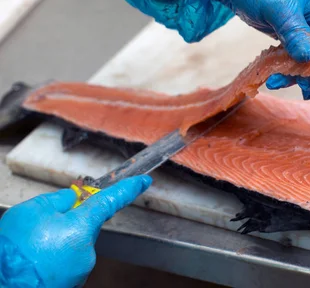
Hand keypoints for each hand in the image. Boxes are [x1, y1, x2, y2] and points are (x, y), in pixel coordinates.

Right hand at [0, 176, 151, 287]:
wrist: (3, 282)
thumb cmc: (15, 249)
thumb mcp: (33, 210)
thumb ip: (58, 201)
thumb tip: (71, 200)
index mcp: (82, 227)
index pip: (111, 201)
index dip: (128, 189)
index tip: (145, 182)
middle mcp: (87, 249)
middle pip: (85, 225)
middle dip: (68, 221)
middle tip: (40, 226)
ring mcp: (80, 268)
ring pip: (73, 243)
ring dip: (57, 240)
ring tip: (33, 247)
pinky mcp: (71, 281)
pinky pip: (66, 260)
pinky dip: (54, 256)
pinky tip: (36, 259)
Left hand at [217, 0, 309, 111]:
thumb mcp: (278, 8)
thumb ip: (295, 33)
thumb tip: (309, 59)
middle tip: (305, 96)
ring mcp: (303, 20)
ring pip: (307, 54)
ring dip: (296, 72)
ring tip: (278, 84)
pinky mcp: (288, 27)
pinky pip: (293, 51)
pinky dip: (286, 65)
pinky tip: (276, 76)